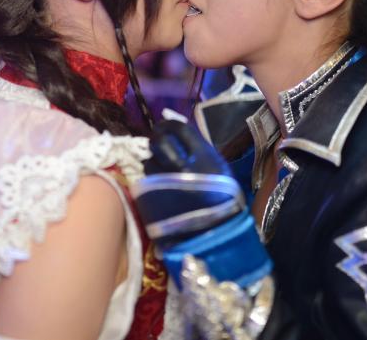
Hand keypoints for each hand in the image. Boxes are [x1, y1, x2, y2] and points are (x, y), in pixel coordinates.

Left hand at [134, 120, 270, 287]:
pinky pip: (143, 183)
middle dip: (157, 141)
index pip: (178, 129)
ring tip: (162, 172)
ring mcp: (163, 184)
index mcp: (203, 157)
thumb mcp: (219, 170)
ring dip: (153, 163)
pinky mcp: (150, 201)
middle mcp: (181, 167)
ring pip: (148, 162)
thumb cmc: (223, 203)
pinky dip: (148, 182)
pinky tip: (157, 188)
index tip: (167, 130)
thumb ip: (199, 149)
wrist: (216, 240)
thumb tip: (178, 130)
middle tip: (159, 145)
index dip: (169, 127)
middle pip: (158, 142)